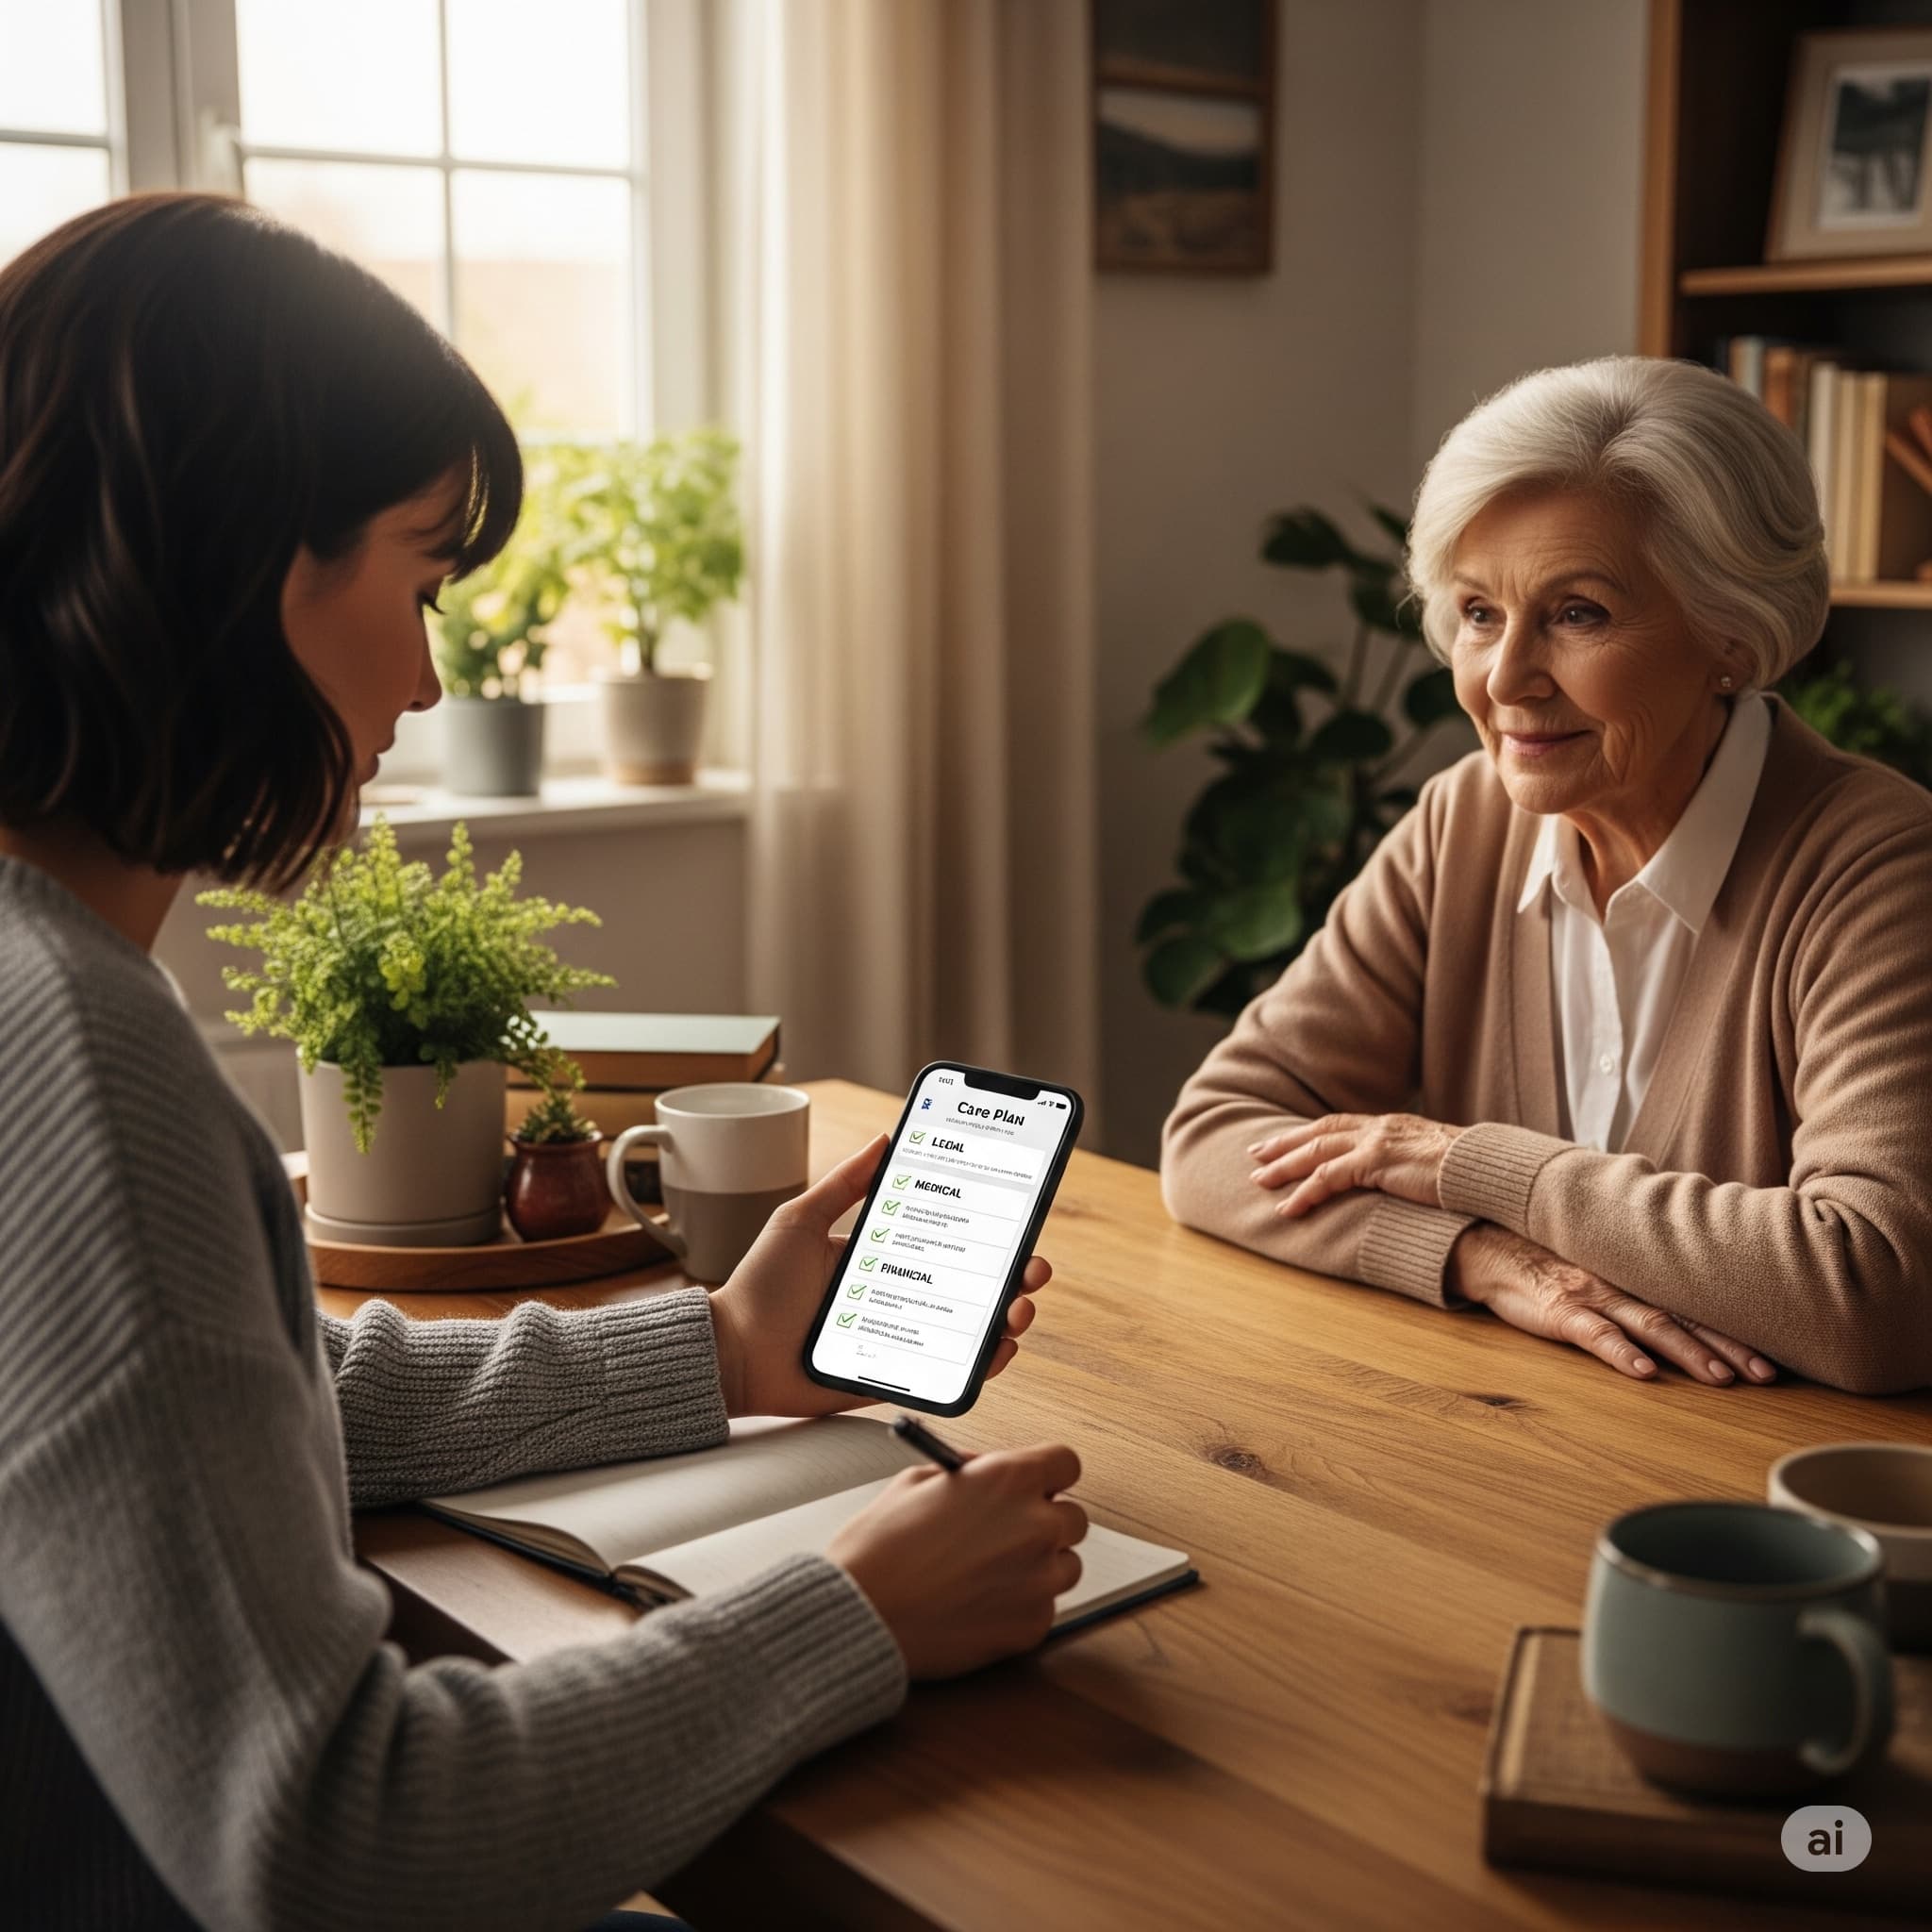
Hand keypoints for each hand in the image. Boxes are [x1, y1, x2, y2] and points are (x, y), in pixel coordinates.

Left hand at [708, 1132, 1051, 1417]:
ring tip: (1020, 1310)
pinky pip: (951, 1375)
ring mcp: (904, 1338)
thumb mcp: (801, 1219)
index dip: (990, 1234)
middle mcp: (901, 1297)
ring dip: (1009, 1319)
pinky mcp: (897, 1377)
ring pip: (973, 1330)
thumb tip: (885, 1137)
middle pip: (975, 1286)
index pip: (950, 1242)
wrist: (733, 1353)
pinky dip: (983, 1365)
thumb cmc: (759, 1287)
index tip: (1018, 1218)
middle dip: (1016, 1276)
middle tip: (1032, 1268)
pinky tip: (997, 1350)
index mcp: (884, 1259)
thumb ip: (844, 1183)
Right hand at [827, 1443, 1086, 1675]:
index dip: (1047, 1475)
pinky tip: (980, 1603)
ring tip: (988, 1574)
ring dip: (1039, 1566)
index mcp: (1009, 1480)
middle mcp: (1036, 1525)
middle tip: (1006, 1533)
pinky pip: (1045, 1607)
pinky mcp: (1033, 1625)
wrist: (861, 1615)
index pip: (1065, 1463)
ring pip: (1065, 1565)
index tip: (1034, 1485)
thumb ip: (966, 1472)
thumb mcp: (915, 1481)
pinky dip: (1021, 1605)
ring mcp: (1040, 1579)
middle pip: (1073, 1517)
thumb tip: (984, 1472)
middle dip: (1044, 1522)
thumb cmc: (879, 1548)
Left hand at [1248, 1112, 1463, 1214]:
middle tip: (1255, 1154)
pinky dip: (1304, 1193)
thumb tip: (1400, 1176)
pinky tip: (1288, 1208)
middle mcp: (1378, 1127)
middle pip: (1318, 1133)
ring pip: (1315, 1154)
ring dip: (1283, 1168)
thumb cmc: (1469, 1172)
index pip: (1337, 1124)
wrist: (1490, 1169)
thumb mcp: (1432, 1161)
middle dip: (1284, 1144)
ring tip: (1259, 1181)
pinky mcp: (1376, 1163)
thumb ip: (1408, 1162)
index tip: (1284, 1140)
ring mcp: (1376, 1143)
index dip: (1308, 1132)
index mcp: (1390, 1124)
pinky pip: (1328, 1179)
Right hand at [1449, 1223, 1776, 1385]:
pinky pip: (1594, 1334)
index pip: (1699, 1303)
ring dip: (1688, 1352)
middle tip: (1768, 1375)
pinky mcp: (1560, 1311)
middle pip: (1687, 1315)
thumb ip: (1647, 1281)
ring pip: (1650, 1325)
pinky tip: (1643, 1372)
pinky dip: (1620, 1352)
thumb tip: (1699, 1304)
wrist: (1495, 1246)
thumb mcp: (1608, 1263)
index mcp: (1641, 1274)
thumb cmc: (1557, 1260)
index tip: (1779, 1354)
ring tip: (1722, 1378)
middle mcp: (1626, 1282)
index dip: (1739, 1328)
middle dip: (1731, 1346)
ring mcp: (1594, 1295)